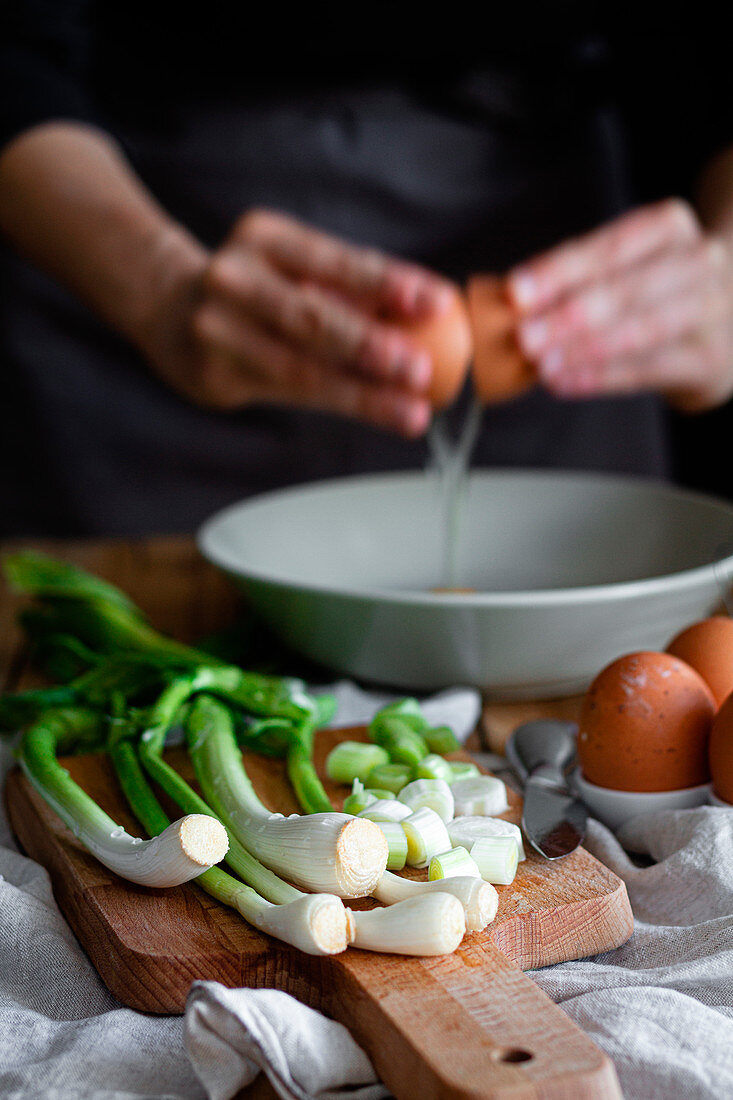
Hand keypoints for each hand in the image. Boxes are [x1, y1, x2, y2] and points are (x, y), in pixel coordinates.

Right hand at [148, 209, 454, 435]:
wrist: (167, 308)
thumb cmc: (255, 288)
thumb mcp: (295, 267)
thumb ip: (352, 289)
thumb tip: (431, 316)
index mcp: (265, 238)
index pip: (336, 261)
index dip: (388, 283)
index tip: (435, 303)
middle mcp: (235, 279)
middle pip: (312, 317)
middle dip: (371, 346)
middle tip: (419, 368)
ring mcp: (218, 329)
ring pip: (301, 368)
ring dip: (364, 392)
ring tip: (410, 409)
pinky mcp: (214, 375)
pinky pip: (288, 393)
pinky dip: (341, 402)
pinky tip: (380, 411)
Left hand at [507, 199, 732, 411]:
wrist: (725, 321)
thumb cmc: (654, 289)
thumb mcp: (626, 264)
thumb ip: (578, 276)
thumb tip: (512, 299)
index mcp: (669, 226)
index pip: (609, 246)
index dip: (560, 270)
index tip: (515, 292)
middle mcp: (697, 262)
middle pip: (626, 288)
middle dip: (568, 315)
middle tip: (523, 336)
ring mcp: (711, 309)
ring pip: (641, 330)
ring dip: (584, 349)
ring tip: (541, 365)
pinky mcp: (710, 357)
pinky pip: (650, 369)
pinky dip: (602, 377)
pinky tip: (564, 382)